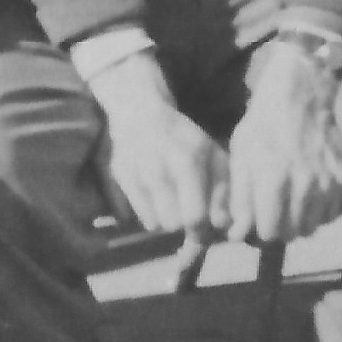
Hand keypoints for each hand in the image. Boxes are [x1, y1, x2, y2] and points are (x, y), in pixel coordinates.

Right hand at [87, 51, 227, 240]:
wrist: (140, 114)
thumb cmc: (185, 140)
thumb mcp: (213, 157)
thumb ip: (222, 191)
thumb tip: (222, 224)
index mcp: (186, 161)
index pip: (194, 216)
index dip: (203, 228)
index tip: (206, 225)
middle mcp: (156, 169)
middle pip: (173, 224)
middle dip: (184, 224)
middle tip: (189, 214)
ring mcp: (134, 175)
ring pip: (156, 224)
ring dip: (167, 219)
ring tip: (174, 203)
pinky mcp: (119, 179)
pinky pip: (139, 216)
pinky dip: (151, 213)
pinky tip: (156, 197)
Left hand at [225, 40, 341, 243]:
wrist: (301, 94)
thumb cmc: (263, 124)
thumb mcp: (241, 156)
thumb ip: (239, 198)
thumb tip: (237, 234)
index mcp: (274, 177)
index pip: (269, 232)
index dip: (258, 230)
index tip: (255, 220)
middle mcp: (304, 183)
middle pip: (292, 234)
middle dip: (278, 229)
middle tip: (270, 214)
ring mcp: (328, 182)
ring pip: (313, 227)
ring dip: (298, 223)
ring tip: (286, 206)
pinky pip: (331, 214)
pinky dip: (318, 213)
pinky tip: (305, 198)